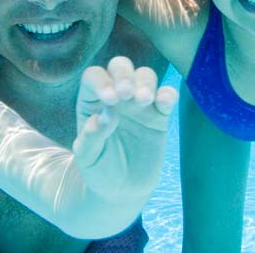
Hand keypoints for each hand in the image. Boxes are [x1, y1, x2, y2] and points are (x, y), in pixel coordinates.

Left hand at [72, 56, 177, 200]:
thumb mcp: (87, 158)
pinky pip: (167, 95)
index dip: (101, 82)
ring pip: (145, 75)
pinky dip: (168, 94)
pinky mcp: (159, 116)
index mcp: (93, 101)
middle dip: (124, 74)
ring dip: (145, 82)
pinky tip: (164, 103)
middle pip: (120, 66)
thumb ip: (92, 136)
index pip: (94, 77)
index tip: (110, 100)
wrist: (122, 189)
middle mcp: (116, 96)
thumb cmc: (99, 169)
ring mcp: (139, 104)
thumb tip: (104, 116)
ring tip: (144, 101)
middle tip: (127, 94)